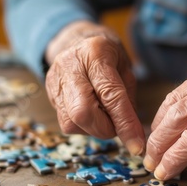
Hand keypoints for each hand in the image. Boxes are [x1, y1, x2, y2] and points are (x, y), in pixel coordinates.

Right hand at [45, 21, 144, 154]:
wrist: (76, 39)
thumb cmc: (107, 55)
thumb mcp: (126, 68)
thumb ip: (128, 99)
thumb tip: (132, 134)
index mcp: (95, 54)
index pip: (111, 96)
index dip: (125, 125)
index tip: (137, 146)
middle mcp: (70, 66)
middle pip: (82, 113)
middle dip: (104, 129)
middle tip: (117, 127)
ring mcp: (55, 81)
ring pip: (72, 122)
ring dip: (94, 128)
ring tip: (104, 115)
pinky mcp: (49, 95)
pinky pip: (66, 122)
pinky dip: (84, 126)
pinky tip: (92, 113)